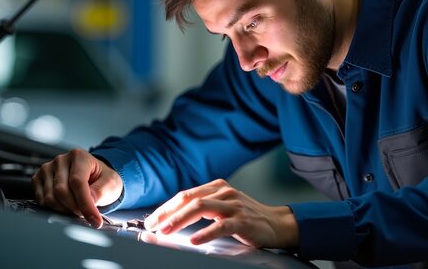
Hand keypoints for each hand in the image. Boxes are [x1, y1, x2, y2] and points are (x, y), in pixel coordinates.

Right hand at [32, 148, 122, 227]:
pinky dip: (53, 209)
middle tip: (85, 214)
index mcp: (79, 156)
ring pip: (50, 198)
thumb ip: (102, 190)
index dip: (85, 203)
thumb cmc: (101, 179)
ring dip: (64, 210)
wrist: (93, 177)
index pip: (77, 182)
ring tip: (76, 209)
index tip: (94, 219)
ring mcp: (47, 169)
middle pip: (61, 191)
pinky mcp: (38, 179)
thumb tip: (91, 200)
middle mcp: (61, 160)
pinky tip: (65, 206)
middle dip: (75, 208)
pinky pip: (40, 200)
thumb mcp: (111, 183)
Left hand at [143, 179, 298, 248]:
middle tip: (152, 225)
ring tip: (166, 231)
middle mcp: (224, 192)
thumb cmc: (246, 216)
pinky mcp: (242, 220)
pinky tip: (194, 240)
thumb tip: (173, 217)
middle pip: (189, 199)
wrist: (276, 223)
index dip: (166, 207)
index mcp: (217, 187)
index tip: (151, 220)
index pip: (185, 195)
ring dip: (180, 220)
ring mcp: (233, 205)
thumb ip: (203, 207)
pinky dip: (205, 233)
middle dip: (167, 213)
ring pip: (201, 208)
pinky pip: (221, 226)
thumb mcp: (223, 205)